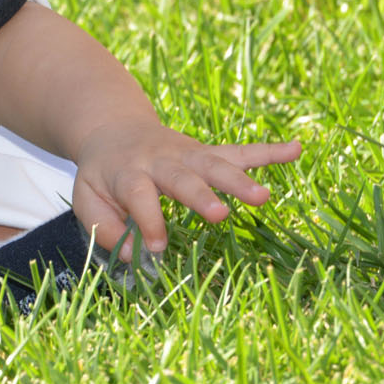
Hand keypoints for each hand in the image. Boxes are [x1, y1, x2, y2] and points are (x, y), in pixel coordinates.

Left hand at [70, 117, 300, 258]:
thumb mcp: (86, 197)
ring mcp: (188, 153)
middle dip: (201, 196)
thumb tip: (132, 255)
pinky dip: (269, 151)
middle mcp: (161, 159)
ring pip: (216, 164)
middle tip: (220, 214)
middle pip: (182, 176)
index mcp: (128, 171)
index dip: (148, 220)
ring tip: (265, 197)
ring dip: (240, 180)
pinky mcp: (208, 152)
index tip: (157, 247)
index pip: (139, 195)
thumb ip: (104, 227)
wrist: (114, 129)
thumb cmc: (103, 174)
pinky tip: (296, 150)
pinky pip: (240, 151)